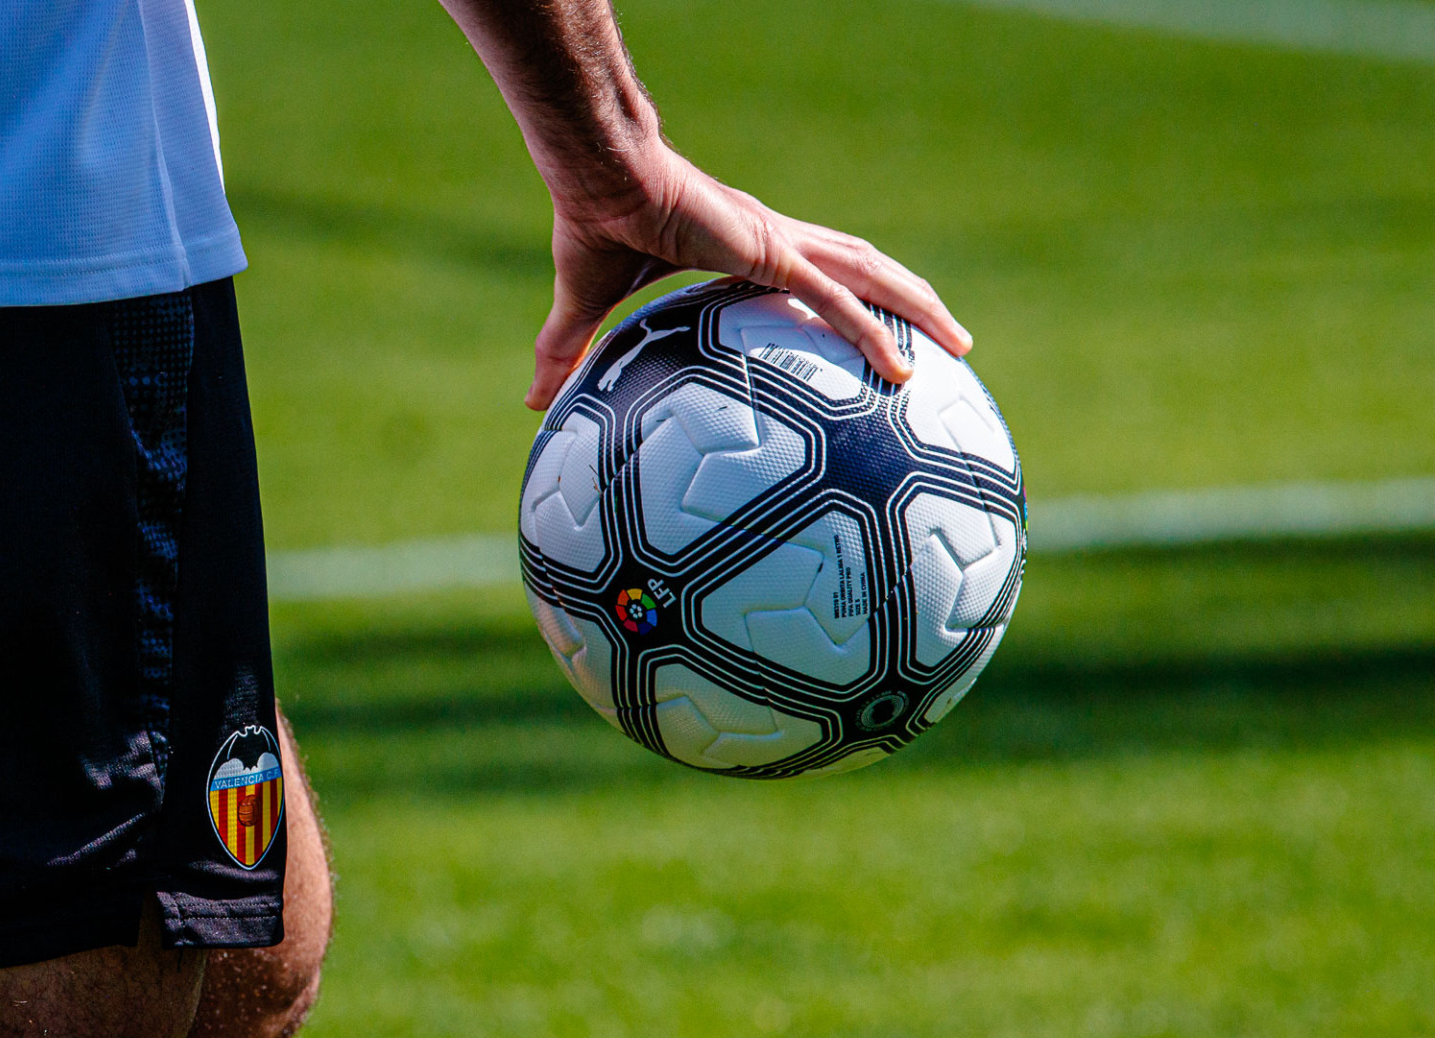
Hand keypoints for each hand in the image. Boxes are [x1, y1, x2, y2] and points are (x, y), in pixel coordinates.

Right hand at [432, 0, 970, 407]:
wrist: (596, 175)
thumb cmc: (593, 223)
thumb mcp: (587, 305)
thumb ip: (572, 352)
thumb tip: (533, 404)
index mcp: (747, 251)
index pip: (819, 275)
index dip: (855, 298)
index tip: (880, 332)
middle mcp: (779, 243)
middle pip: (867, 271)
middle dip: (913, 302)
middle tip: (953, 341)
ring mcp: (781, 245)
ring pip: (873, 279)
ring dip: (920, 310)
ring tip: (961, 344)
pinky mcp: (771, 255)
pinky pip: (836, 303)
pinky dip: (874, 334)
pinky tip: (905, 368)